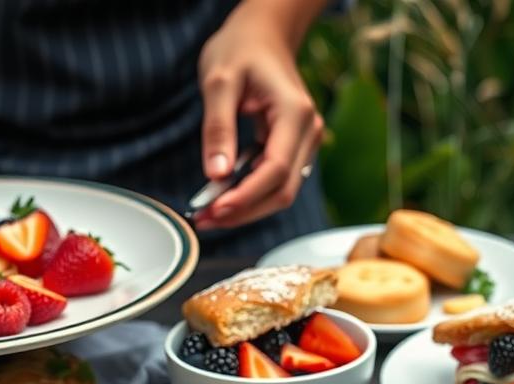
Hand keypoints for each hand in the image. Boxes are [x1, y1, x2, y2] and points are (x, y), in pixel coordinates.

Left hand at [196, 3, 323, 229]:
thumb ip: (218, 129)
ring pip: (281, 191)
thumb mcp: (219, 83)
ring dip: (247, 207)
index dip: (246, 196)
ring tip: (209, 212)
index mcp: (294, 113)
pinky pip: (275, 179)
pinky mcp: (294, 146)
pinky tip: (222, 195)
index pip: (275, 169)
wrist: (263, 35)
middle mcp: (308, 131)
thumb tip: (216, 174)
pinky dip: (250, 192)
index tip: (214, 209)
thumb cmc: (242, 49)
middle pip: (283, 190)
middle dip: (244, 211)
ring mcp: (305, 141)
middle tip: (205, 220)